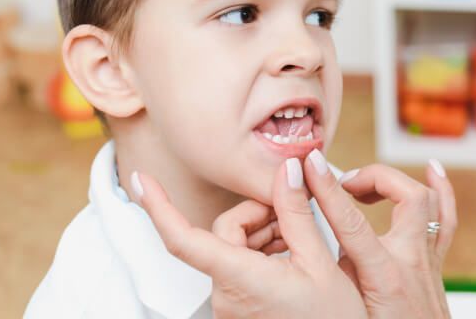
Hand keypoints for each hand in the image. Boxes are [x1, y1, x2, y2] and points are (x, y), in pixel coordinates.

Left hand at [133, 152, 455, 318]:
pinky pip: (240, 269)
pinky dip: (263, 253)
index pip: (183, 240)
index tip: (142, 181)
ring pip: (233, 250)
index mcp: (241, 279)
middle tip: (292, 212)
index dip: (159, 208)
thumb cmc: (334, 318)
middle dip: (256, 216)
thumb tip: (288, 171)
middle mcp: (226, 295)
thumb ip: (297, 212)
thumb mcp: (321, 261)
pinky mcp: (239, 308)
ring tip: (301, 239)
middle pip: (222, 234)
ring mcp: (231, 305)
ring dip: (263, 235)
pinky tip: (293, 254)